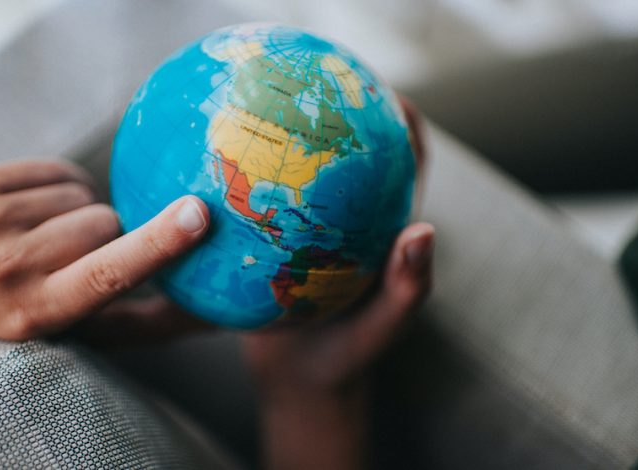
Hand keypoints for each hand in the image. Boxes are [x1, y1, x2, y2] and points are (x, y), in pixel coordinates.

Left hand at [0, 160, 209, 363]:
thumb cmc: (20, 312)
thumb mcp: (78, 331)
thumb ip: (144, 322)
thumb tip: (219, 314)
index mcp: (35, 312)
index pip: (108, 273)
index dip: (157, 244)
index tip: (197, 215)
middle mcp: (4, 267)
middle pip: (105, 223)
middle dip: (109, 234)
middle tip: (76, 257)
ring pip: (83, 193)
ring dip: (83, 211)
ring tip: (49, 237)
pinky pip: (58, 170)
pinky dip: (62, 189)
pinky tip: (36, 214)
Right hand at [244, 96, 432, 469]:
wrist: (302, 385)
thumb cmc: (348, 362)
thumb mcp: (379, 331)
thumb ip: (406, 290)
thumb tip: (424, 232)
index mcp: (385, 230)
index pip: (405, 159)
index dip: (399, 120)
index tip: (375, 89)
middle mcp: (352, 222)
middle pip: (349, 153)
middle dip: (332, 114)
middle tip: (302, 85)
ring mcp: (313, 231)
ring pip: (303, 175)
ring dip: (286, 142)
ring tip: (254, 112)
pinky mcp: (278, 246)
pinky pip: (264, 204)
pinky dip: (246, 184)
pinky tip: (213, 173)